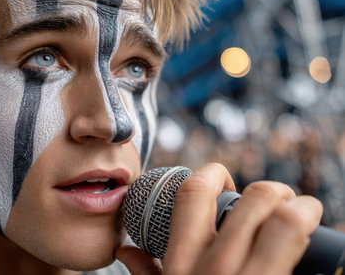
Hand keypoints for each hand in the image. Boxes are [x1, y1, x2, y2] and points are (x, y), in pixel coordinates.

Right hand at [115, 163, 322, 274]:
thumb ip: (146, 274)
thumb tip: (124, 252)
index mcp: (183, 263)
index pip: (196, 193)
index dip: (214, 173)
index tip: (226, 180)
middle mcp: (218, 267)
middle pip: (256, 197)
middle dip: (272, 190)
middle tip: (278, 201)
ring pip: (287, 218)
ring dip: (302, 207)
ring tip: (303, 213)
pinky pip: (305, 249)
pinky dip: (313, 235)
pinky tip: (311, 240)